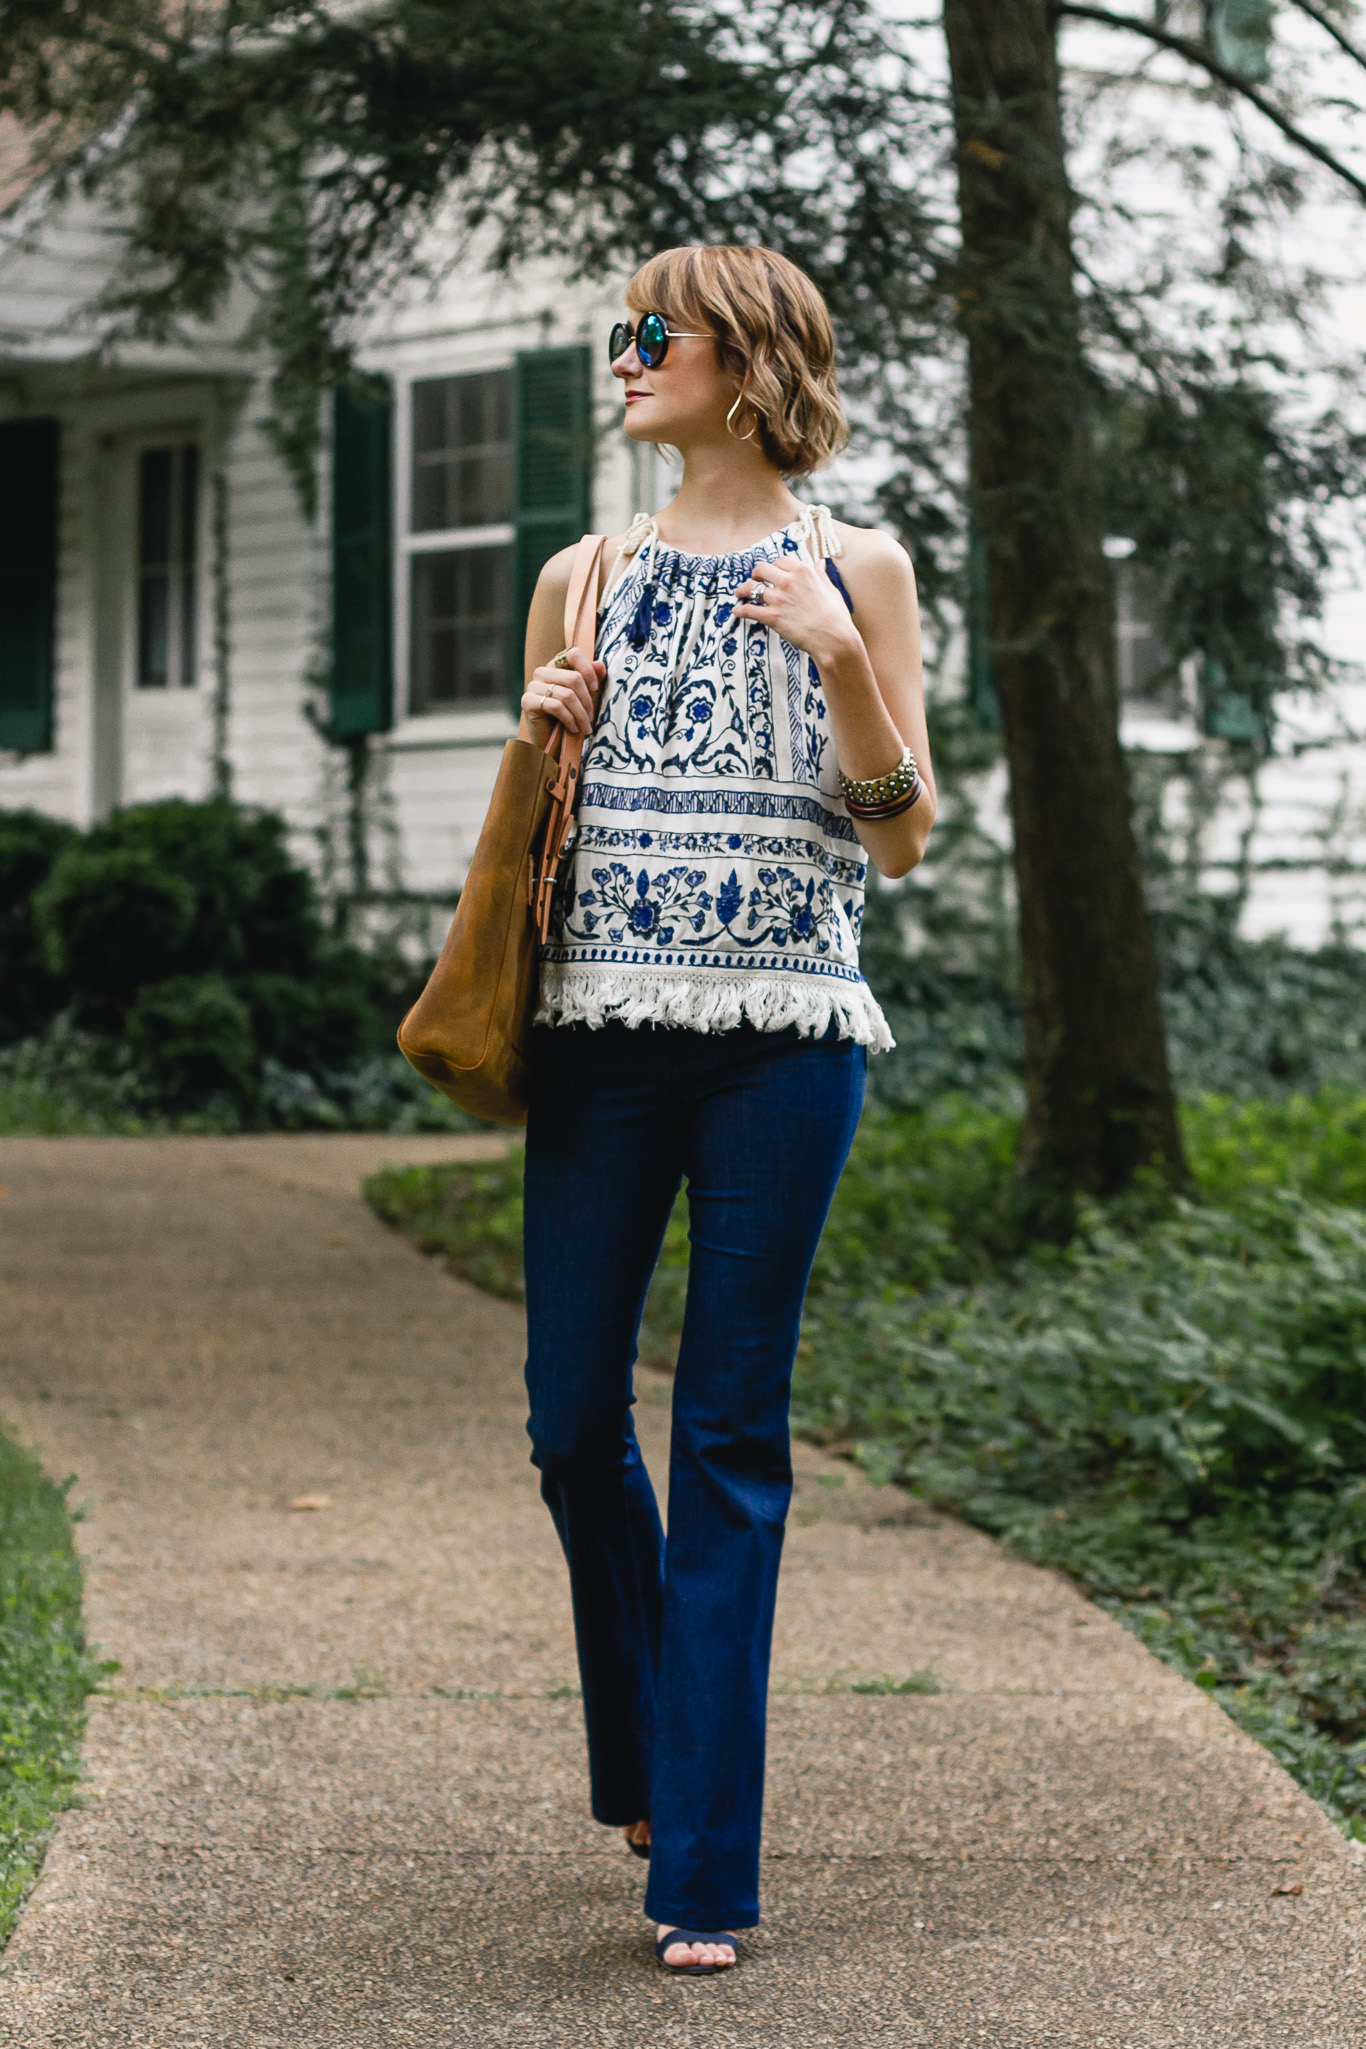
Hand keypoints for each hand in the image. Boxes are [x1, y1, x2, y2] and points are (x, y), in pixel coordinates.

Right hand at [520, 647, 604, 751]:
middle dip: (587, 701)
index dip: (588, 670)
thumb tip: (600, 664)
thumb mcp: (586, 698)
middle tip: (592, 718)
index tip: (595, 688)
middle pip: (574, 678)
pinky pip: (555, 706)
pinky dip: (569, 719)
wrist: (551, 745)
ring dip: (581, 714)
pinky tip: (574, 729)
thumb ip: (593, 680)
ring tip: (586, 727)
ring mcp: (533, 686)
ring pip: (566, 694)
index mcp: (556, 666)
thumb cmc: (570, 718)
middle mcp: (542, 672)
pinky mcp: (527, 701)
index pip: (573, 653)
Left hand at [731, 558, 860, 666]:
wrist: (833, 638)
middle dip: (755, 573)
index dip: (773, 566)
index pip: (780, 560)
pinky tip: (737, 611)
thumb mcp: (831, 589)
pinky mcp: (772, 617)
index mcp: (803, 572)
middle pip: (761, 569)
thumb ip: (821, 575)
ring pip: (751, 588)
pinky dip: (740, 610)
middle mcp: (788, 581)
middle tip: (754, 580)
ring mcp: (779, 599)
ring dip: (742, 590)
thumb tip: (820, 563)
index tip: (772, 572)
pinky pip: (749, 610)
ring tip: (739, 593)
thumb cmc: (836, 615)